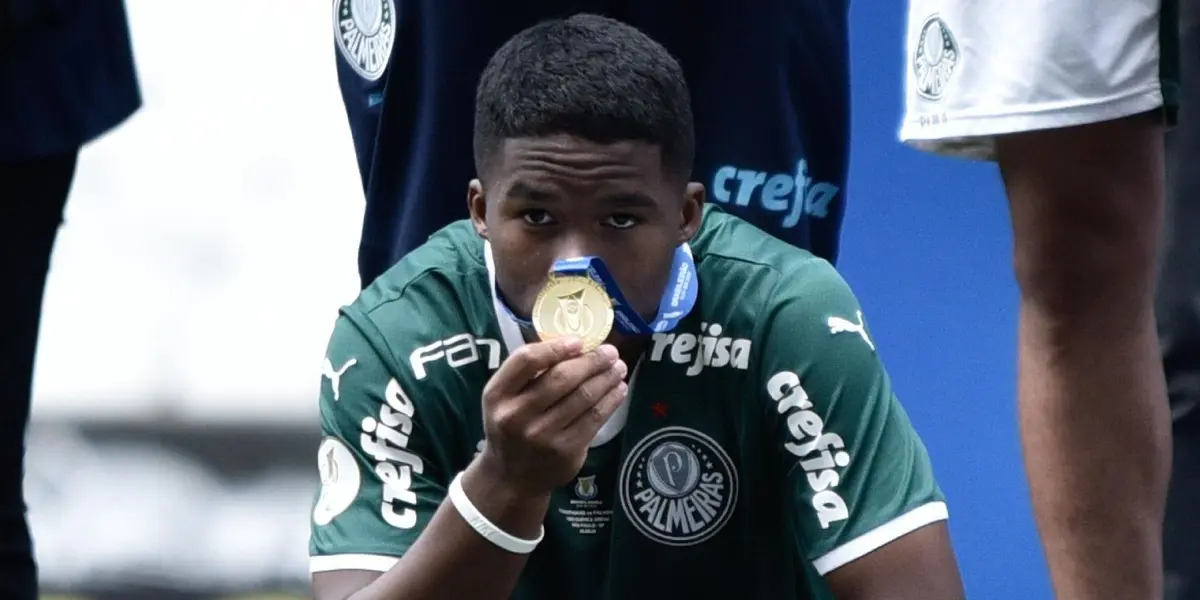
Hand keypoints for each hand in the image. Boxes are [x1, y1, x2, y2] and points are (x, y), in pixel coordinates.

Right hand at [477, 338, 627, 495]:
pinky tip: (618, 390)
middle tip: (610, 352)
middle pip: (561, 378)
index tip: (579, 341)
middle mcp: (516, 415)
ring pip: (583, 397)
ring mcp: (542, 436)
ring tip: (619, 368)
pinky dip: (611, 401)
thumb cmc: (511, 424)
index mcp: (497, 394)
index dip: (555, 347)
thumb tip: (574, 344)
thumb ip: (528, 372)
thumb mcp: (503, 397)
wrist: (511, 477)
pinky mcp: (565, 451)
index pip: (526, 361)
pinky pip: (594, 419)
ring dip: (607, 378)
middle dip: (592, 361)